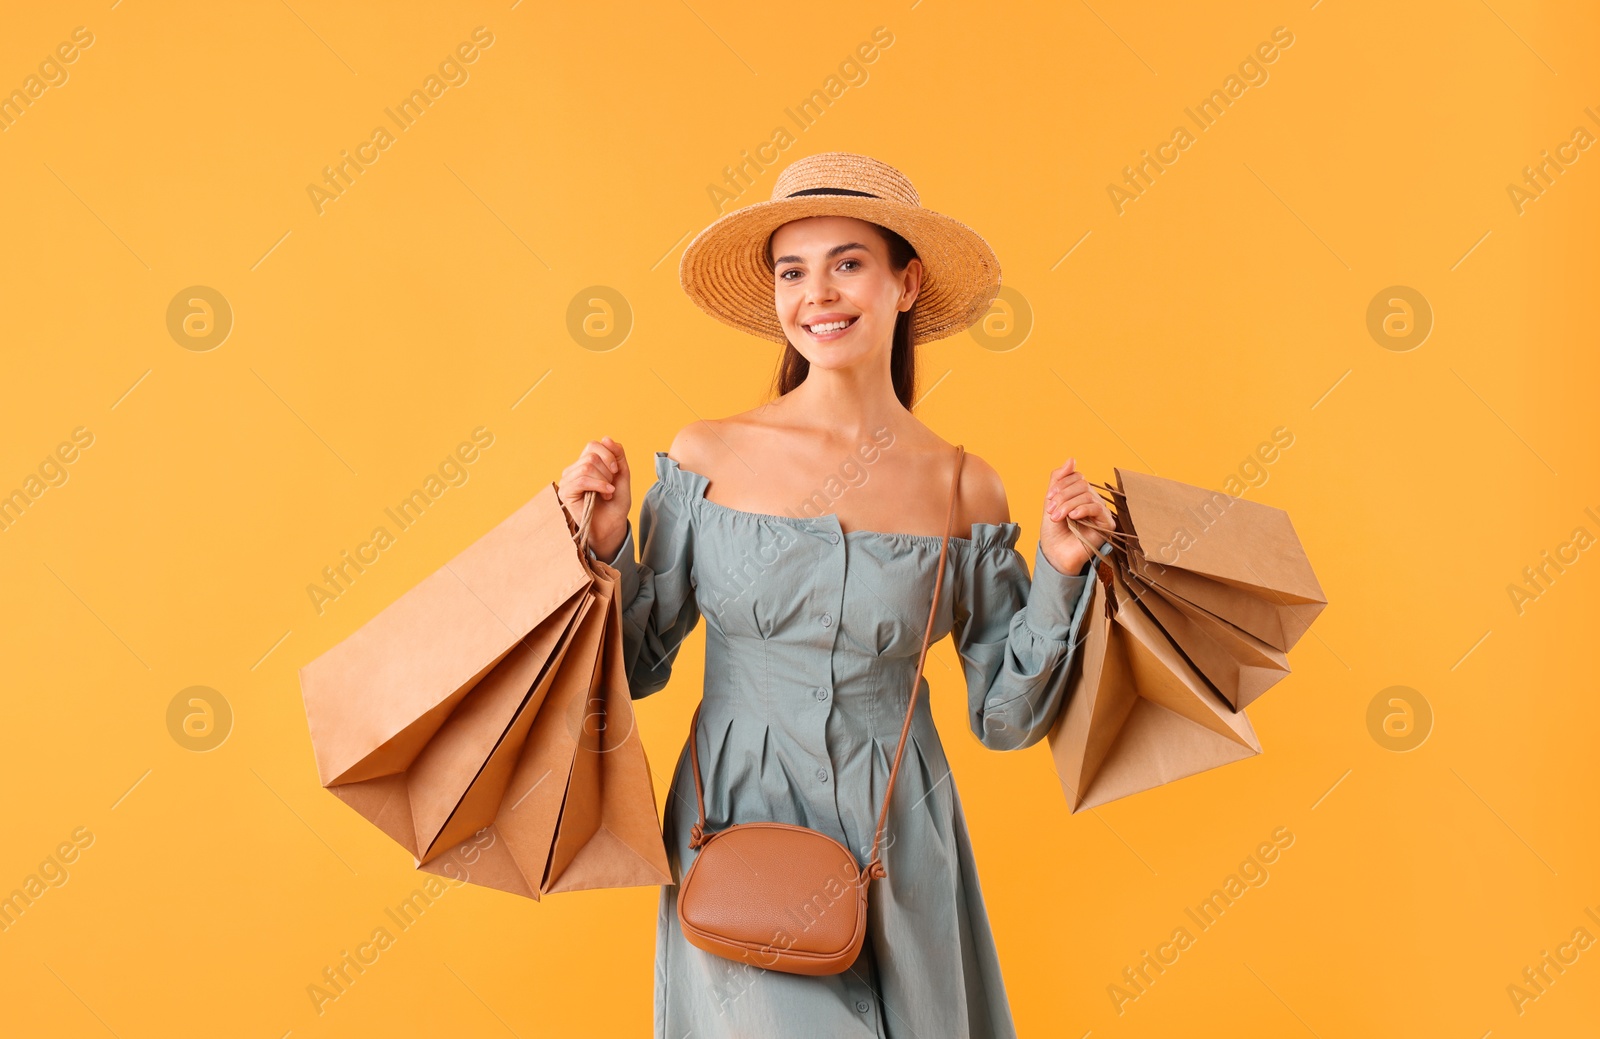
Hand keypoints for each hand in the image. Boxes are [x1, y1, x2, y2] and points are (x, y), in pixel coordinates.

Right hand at [558, 436, 631, 560]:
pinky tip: (606, 495)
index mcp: (585, 463)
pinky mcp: (565, 492)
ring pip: (587, 466)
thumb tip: (606, 438)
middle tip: (611, 487)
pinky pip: (581, 480)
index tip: (616, 471)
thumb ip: (617, 456)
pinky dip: (598, 485)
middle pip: (591, 455)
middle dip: (608, 471)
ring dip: (604, 481)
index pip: (593, 445)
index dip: (609, 455)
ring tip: (607, 494)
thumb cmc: (615, 504)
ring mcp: (567, 480)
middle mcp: (573, 470)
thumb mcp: (622, 475)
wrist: (612, 526)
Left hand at [1039, 456, 1114, 575]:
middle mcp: (1092, 500)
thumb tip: (1072, 459)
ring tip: (1057, 518)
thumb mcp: (1051, 502)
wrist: (1056, 554)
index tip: (1048, 499)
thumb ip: (1059, 480)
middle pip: (1082, 484)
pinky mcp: (1106, 524)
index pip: (1076, 477)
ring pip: (1087, 495)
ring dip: (1068, 505)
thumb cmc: (1054, 531)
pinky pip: (1097, 508)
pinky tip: (1073, 517)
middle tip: (1051, 511)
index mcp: (1080, 494)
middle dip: (1063, 496)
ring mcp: (1100, 512)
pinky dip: (1083, 509)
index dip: (1061, 485)